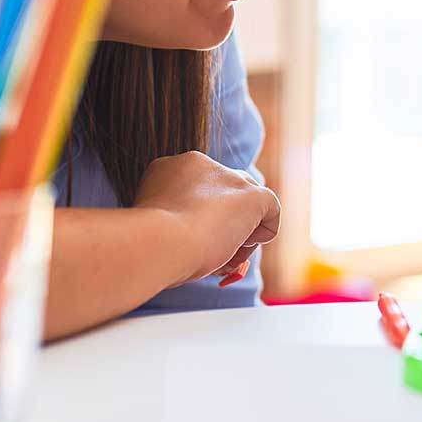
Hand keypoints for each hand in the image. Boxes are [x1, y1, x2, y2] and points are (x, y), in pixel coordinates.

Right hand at [136, 152, 279, 283]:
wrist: (159, 243)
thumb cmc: (150, 244)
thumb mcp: (156, 225)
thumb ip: (177, 220)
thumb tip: (203, 238)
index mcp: (169, 168)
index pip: (198, 190)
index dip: (198, 217)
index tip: (188, 240)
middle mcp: (202, 164)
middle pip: (224, 194)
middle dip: (222, 224)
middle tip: (210, 252)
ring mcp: (229, 178)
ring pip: (245, 204)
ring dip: (238, 234)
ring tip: (220, 256)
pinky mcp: (252, 195)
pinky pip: (271, 209)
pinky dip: (264, 231)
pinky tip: (240, 247)